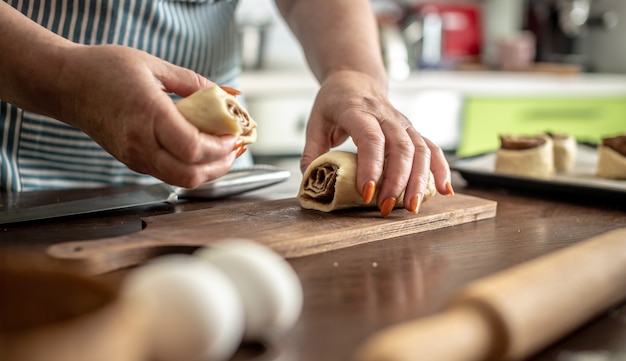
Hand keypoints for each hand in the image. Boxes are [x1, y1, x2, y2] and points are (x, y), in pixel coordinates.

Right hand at [55, 44, 239, 187]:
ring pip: (180, 180)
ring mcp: (134, 156)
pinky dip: (190, 168)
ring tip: (223, 152)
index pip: (193, 148)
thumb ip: (194, 83)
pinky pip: (168, 174)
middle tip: (235, 148)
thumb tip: (227, 95)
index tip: (235, 136)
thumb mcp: (155, 65)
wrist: (65, 84)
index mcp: (148, 114)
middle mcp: (140, 142)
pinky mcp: (132, 162)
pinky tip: (201, 152)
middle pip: (190, 174)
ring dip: (208, 171)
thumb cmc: (104, 70)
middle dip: (221, 165)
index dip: (221, 148)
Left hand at [301, 70, 452, 215]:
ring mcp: (403, 123)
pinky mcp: (413, 131)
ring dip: (419, 181)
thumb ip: (311, 153)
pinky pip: (432, 149)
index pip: (370, 138)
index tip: (366, 192)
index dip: (371, 166)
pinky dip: (441, 170)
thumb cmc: (334, 103)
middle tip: (385, 208)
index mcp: (357, 111)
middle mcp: (385, 116)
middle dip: (396, 182)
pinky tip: (445, 190)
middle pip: (401, 148)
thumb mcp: (315, 123)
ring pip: (420, 150)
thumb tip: (310, 182)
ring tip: (411, 207)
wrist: (356, 79)